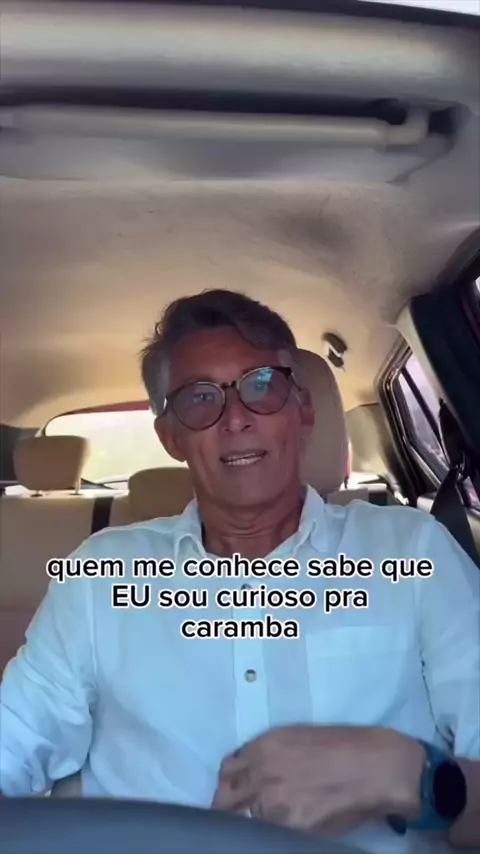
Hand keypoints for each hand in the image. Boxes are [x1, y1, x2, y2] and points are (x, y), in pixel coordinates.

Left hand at [212, 725, 423, 835]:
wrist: (376, 767)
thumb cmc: (343, 747)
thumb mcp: (296, 738)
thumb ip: (268, 754)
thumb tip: (250, 772)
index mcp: (263, 747)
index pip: (226, 772)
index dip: (228, 785)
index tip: (234, 794)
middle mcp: (261, 774)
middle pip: (225, 799)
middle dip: (227, 808)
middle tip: (239, 816)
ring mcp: (272, 804)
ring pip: (239, 822)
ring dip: (243, 824)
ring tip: (254, 828)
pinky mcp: (289, 828)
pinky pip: (263, 836)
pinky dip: (262, 837)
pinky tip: (272, 835)